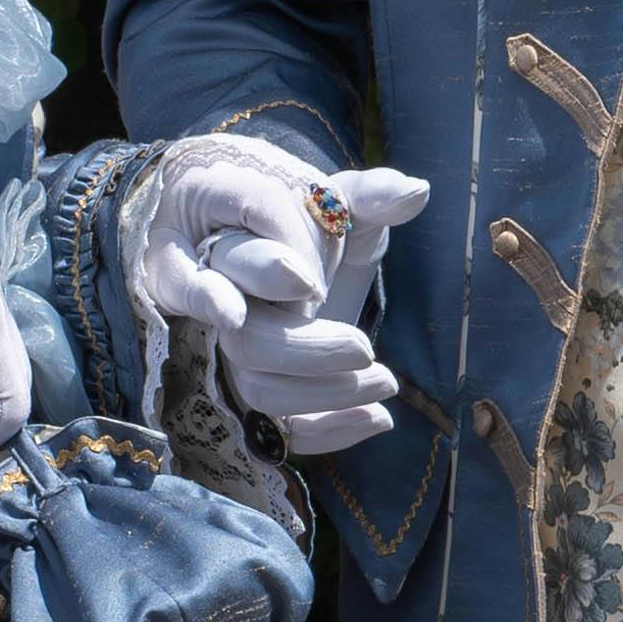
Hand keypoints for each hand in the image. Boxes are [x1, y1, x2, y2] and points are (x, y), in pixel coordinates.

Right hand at [136, 138, 428, 456]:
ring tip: (386, 378)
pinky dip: (326, 429)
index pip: (234, 245)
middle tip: (363, 347)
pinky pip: (272, 424)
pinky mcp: (248, 381)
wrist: (283, 260)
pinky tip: (379, 418)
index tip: (314, 283)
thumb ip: (370, 194)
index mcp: (218, 214)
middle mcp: (206, 278)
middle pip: (238, 328)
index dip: (273, 266)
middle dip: (301, 347)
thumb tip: (416, 192)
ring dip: (322, 388)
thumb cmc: (306, 222)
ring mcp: (225, 339)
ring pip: (253, 377)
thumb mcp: (337, 201)